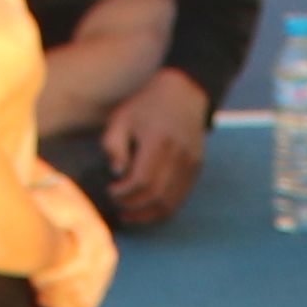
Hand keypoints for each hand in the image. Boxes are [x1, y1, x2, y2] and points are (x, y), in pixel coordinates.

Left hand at [100, 66, 207, 224]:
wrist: (184, 92)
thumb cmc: (146, 104)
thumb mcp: (122, 117)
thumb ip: (114, 144)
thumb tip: (117, 173)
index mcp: (158, 140)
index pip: (142, 180)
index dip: (124, 193)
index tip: (110, 190)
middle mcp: (178, 155)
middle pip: (155, 195)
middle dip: (132, 206)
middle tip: (116, 205)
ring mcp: (190, 164)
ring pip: (169, 203)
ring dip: (147, 215)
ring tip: (128, 215)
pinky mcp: (196, 168)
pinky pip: (180, 199)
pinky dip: (161, 210)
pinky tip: (146, 210)